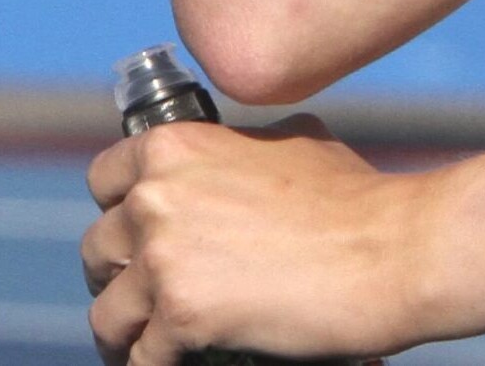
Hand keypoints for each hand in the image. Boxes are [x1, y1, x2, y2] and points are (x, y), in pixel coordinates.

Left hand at [82, 115, 415, 364]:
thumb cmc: (351, 197)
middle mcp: (156, 196)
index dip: (120, 208)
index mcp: (175, 146)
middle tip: (152, 294)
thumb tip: (228, 161)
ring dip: (131, 331)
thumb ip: (237, 149)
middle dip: (121, 275)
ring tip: (155, 342)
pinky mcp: (180, 317)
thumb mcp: (291, 140)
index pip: (104, 179)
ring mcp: (164, 258)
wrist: (386, 249)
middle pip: (98, 250)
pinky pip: (138, 360)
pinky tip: (182, 361)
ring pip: (107, 314)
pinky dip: (155, 365)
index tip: (138, 234)